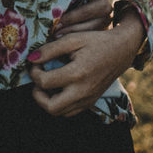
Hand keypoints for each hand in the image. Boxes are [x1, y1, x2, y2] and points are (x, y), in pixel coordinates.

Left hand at [28, 11, 144, 116]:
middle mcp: (83, 91)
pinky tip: (59, 88)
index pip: (44, 83)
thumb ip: (50, 49)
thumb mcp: (73, 39)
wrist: (122, 50)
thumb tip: (31, 59)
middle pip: (51, 107)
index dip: (34, 73)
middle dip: (37, 94)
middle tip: (38, 79)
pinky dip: (59, 104)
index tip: (36, 63)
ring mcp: (88, 99)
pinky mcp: (91, 102)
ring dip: (47, 100)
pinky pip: (70, 112)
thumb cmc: (96, 41)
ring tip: (48, 83)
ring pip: (60, 113)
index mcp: (77, 74)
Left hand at [51, 0, 112, 37]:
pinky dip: (73, 41)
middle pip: (88, 28)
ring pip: (87, 37)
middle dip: (70, 30)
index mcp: (103, 4)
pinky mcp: (97, 37)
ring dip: (71, 38)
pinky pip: (85, 41)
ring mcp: (102, 28)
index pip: (87, 12)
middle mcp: (106, 18)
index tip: (59, 21)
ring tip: (55, 38)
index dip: (72, 17)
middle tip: (54, 33)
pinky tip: (61, 42)